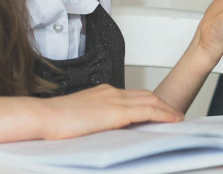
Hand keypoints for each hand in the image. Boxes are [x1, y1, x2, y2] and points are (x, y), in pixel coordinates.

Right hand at [40, 85, 182, 139]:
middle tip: (174, 113)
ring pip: (151, 101)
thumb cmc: (55, 121)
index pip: (133, 95)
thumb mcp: (80, 116)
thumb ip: (96, 119)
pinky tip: (172, 119)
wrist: (44, 117)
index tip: (158, 109)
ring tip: (178, 117)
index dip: (148, 101)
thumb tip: (104, 129)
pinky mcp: (117, 112)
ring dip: (167, 109)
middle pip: (145, 95)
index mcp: (102, 92)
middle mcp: (111, 92)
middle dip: (162, 104)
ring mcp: (115, 100)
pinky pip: (148, 111)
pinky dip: (163, 113)